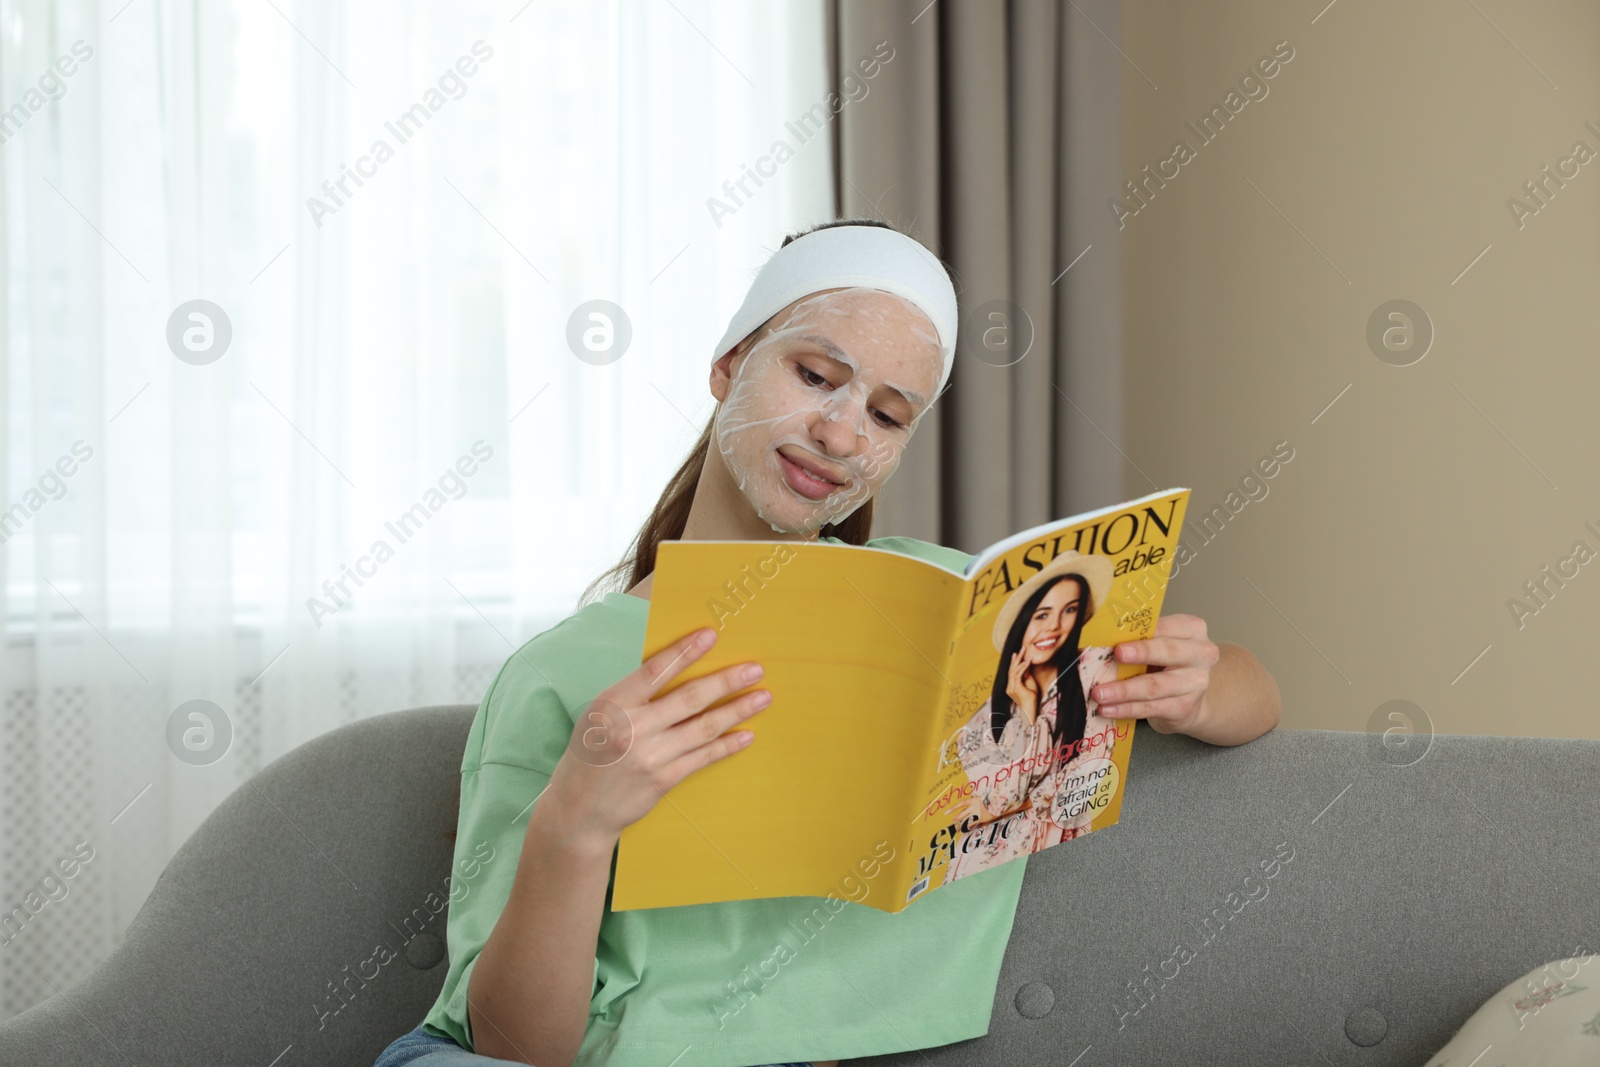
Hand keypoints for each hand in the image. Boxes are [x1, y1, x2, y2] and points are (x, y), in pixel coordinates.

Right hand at [545, 627, 770, 845]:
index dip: (684, 652)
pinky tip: (746, 734)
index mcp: (612, 705)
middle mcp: (632, 728)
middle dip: (726, 681)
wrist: (579, 810)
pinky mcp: (664, 780)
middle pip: (689, 698)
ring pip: (704, 727)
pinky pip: (703, 757)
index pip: (654, 670)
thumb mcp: (599, 715)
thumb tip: (677, 667)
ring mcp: (650, 756)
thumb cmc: (590, 754)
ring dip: (737, 710)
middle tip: (754, 669)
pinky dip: (727, 745)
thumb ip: (633, 695)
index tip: (710, 635)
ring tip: (762, 697)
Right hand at [1004, 649, 1039, 724]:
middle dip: (1016, 658)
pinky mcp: (1015, 688)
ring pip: (1013, 671)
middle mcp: (1009, 687)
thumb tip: (1027, 666)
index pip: (1012, 672)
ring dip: (1020, 661)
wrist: (1031, 710)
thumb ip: (1027, 675)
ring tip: (1024, 652)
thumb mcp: (1030, 684)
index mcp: (1011, 687)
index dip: (1014, 662)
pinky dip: (1023, 667)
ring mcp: (1011, 688)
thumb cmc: (1032, 700)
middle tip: (1021, 649)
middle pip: (1011, 669)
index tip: (1017, 654)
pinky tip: (1027, 662)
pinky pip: (1018, 675)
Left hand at [1090, 614, 1219, 734]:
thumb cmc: (1166, 661)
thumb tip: (1102, 640)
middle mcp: (1200, 654)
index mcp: (1192, 630)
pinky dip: (1126, 709)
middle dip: (1141, 653)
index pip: (1167, 627)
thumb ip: (1139, 638)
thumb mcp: (1158, 643)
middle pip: (1168, 652)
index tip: (1123, 638)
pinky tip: (1108, 709)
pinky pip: (1151, 708)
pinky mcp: (1184, 708)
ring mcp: (1195, 683)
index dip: (1145, 633)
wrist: (1188, 696)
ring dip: (1124, 690)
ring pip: (1155, 686)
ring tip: (1100, 693)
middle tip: (1116, 655)